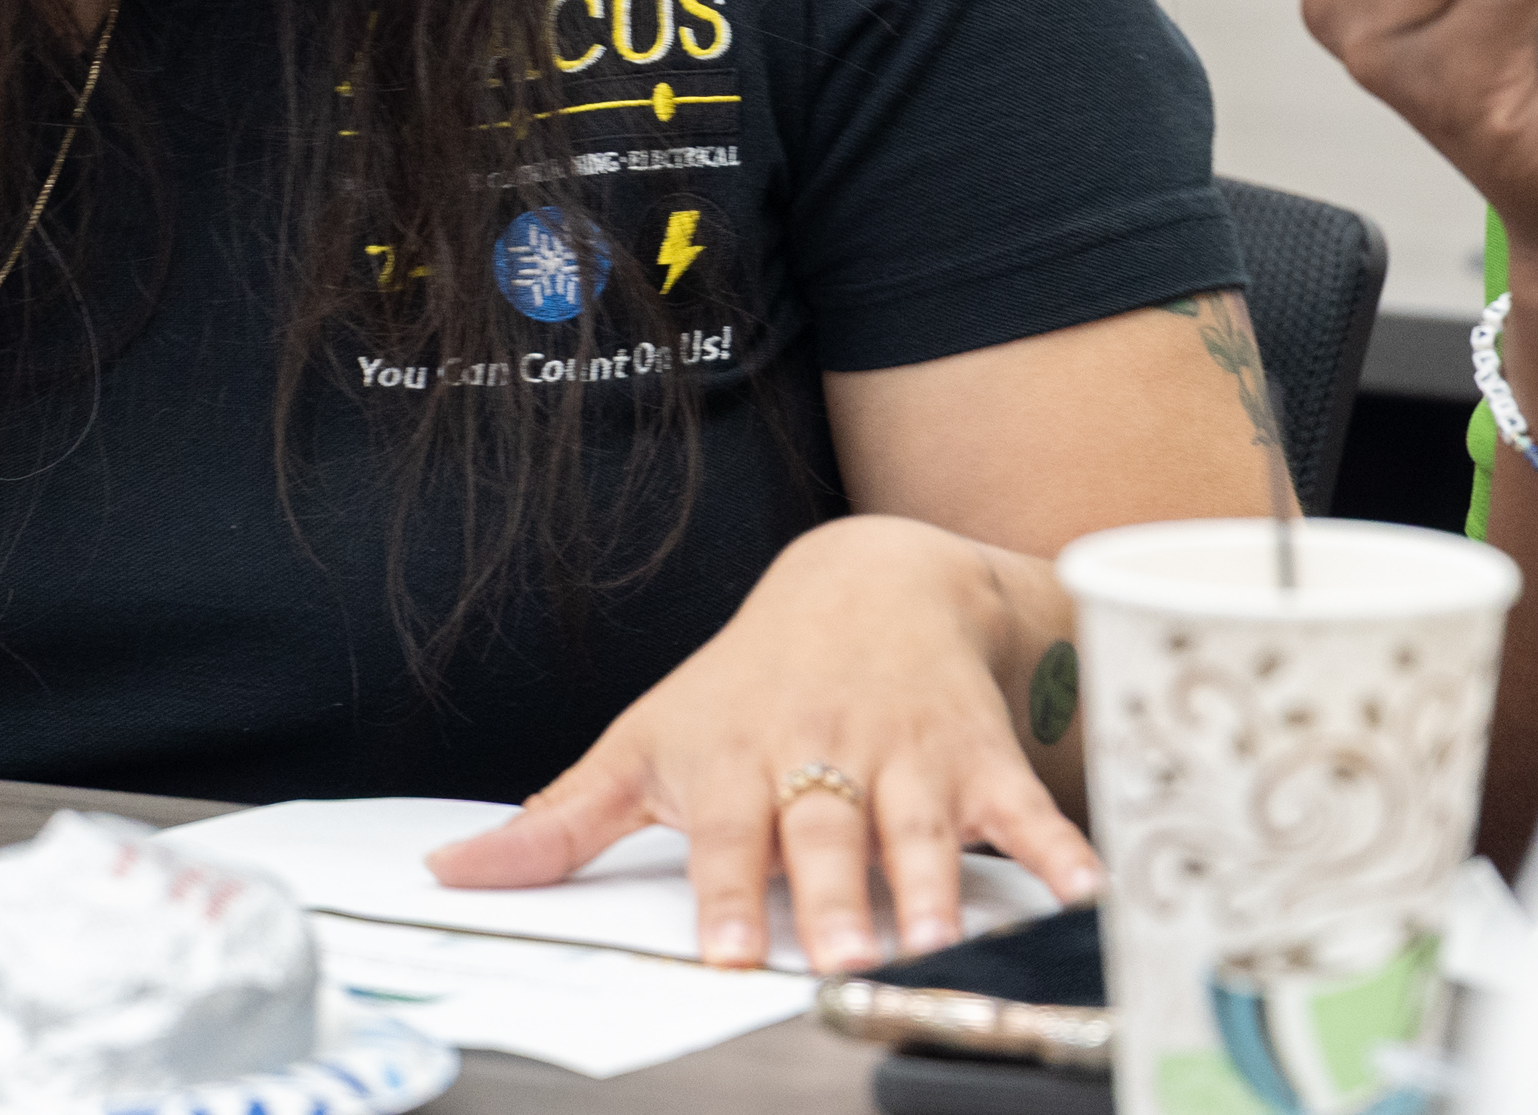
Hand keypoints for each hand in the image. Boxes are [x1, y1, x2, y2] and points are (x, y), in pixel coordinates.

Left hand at [422, 514, 1099, 972]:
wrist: (869, 581)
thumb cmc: (743, 683)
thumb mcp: (646, 741)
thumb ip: (559, 821)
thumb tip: (450, 873)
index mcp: (736, 760)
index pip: (731, 834)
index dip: (733, 895)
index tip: (734, 953)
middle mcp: (820, 755)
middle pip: (831, 834)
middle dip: (843, 895)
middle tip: (853, 956)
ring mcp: (904, 754)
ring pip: (922, 824)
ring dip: (937, 884)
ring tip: (944, 941)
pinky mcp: (976, 754)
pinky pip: (1020, 804)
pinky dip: (1058, 845)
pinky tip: (1087, 888)